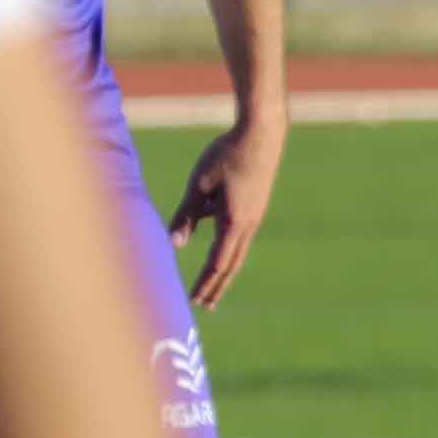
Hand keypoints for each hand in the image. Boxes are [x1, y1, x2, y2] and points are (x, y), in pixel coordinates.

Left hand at [167, 119, 284, 307]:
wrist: (263, 132)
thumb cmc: (227, 154)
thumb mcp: (200, 184)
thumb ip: (187, 214)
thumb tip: (175, 243)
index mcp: (235, 222)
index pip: (217, 262)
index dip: (204, 283)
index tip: (193, 300)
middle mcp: (248, 224)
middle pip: (231, 264)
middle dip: (216, 286)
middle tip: (205, 306)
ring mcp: (254, 214)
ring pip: (236, 249)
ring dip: (221, 267)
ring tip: (208, 279)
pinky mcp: (255, 204)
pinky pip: (237, 229)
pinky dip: (223, 241)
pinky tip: (207, 217)